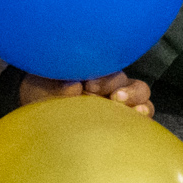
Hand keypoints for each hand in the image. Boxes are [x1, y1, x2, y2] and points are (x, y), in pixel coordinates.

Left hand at [17, 70, 153, 116]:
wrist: (38, 119)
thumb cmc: (39, 97)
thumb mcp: (38, 88)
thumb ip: (54, 86)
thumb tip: (74, 87)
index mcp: (89, 69)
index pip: (105, 63)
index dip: (101, 72)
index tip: (88, 83)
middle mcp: (106, 83)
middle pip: (124, 78)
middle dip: (118, 85)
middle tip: (107, 96)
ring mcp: (117, 101)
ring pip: (140, 92)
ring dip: (135, 97)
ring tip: (121, 104)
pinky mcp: (124, 119)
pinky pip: (143, 113)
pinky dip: (145, 112)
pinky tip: (139, 115)